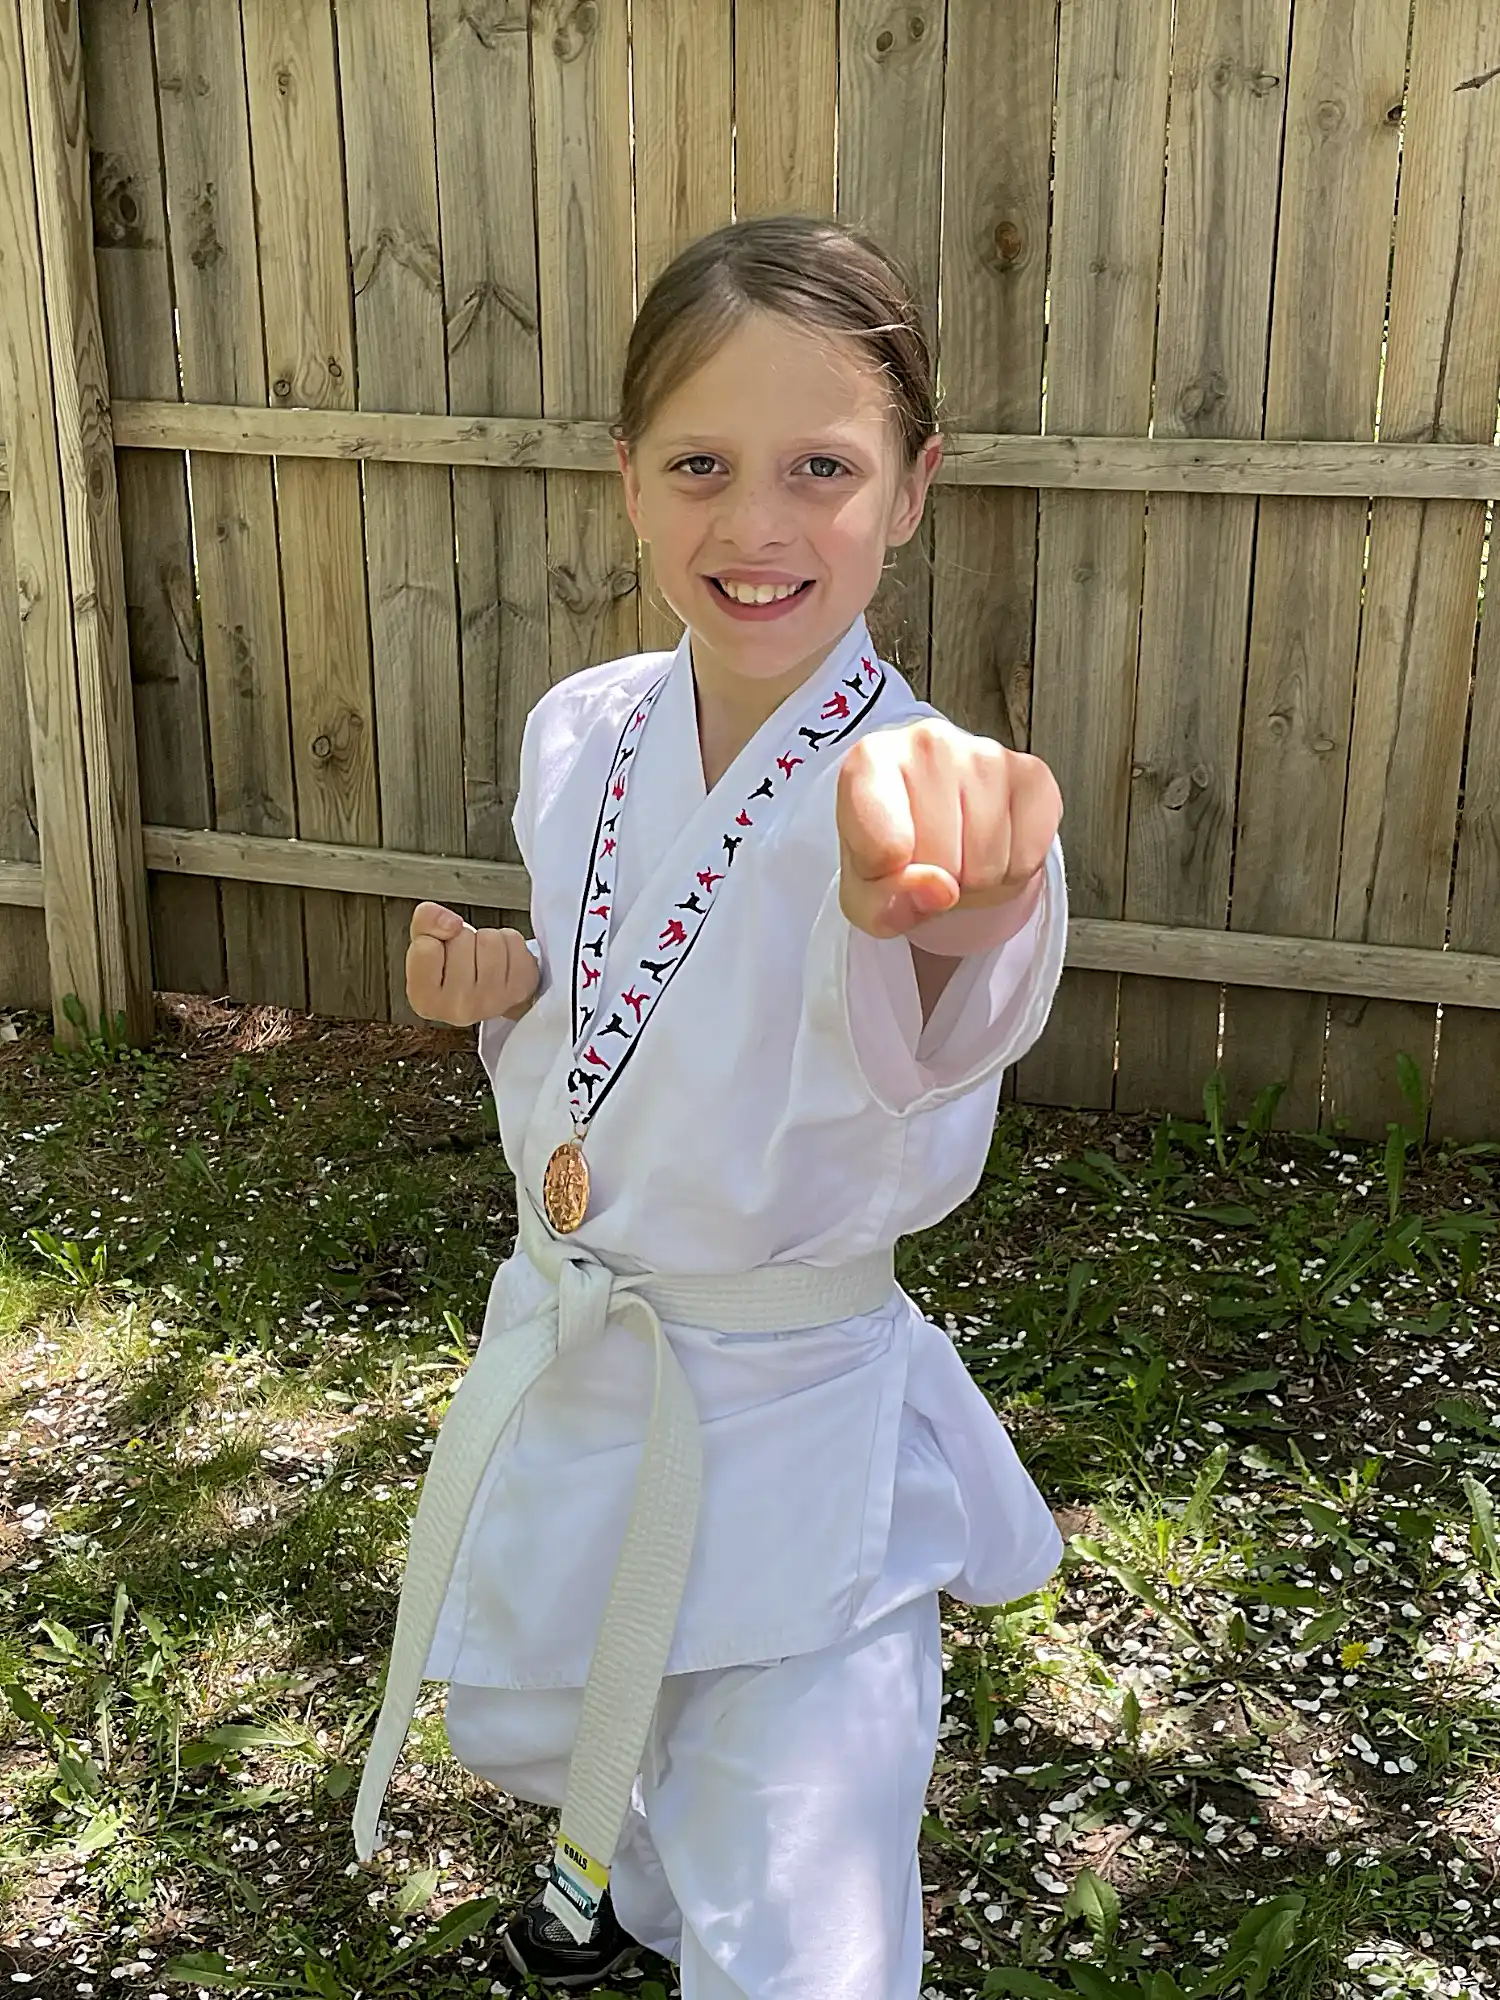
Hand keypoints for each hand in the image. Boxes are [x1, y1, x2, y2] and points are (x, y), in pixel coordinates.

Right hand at [406, 903, 539, 1025]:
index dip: (434, 938)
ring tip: (480, 958)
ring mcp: (492, 1000)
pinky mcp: (519, 988)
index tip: (439, 951)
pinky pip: (513, 941)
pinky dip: (507, 941)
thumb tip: (452, 923)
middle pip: (460, 939)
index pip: (426, 947)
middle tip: (462, 957)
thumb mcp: (422, 944)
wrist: (484, 990)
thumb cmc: (449, 969)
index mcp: (425, 1000)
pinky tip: (499, 960)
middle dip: (461, 937)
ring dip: (485, 939)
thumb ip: (425, 922)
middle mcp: (458, 1006)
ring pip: (489, 938)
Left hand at [836, 719, 1060, 939]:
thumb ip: (883, 900)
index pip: (884, 848)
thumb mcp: (863, 890)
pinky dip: (1010, 872)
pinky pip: (1027, 859)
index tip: (884, 865)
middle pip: (940, 861)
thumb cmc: (888, 845)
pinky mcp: (1032, 775)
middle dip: (936, 880)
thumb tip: (942, 890)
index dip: (886, 880)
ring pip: (987, 866)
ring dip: (974, 880)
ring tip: (958, 852)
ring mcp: (986, 754)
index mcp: (870, 761)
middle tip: (928, 859)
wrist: (928, 816)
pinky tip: (991, 844)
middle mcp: (929, 744)